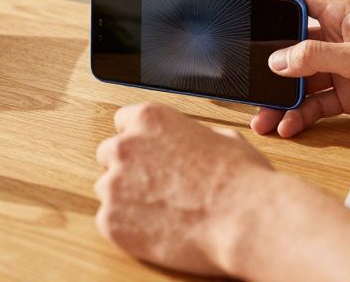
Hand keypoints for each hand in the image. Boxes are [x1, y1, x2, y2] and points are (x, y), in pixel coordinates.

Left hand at [94, 103, 274, 275]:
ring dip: (127, 198)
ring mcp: (114, 185)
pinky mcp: (111, 221)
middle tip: (156, 185)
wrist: (242, 220)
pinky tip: (158, 229)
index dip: (138, 139)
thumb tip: (196, 144)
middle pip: (109, 154)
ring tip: (162, 211)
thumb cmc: (240, 180)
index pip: (123, 121)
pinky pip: (110, 221)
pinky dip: (129, 227)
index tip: (147, 153)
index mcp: (151, 119)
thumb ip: (194, 137)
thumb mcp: (224, 139)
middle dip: (129, 168)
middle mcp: (125, 147)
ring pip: (108, 189)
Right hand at [243, 0, 349, 138]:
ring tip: (263, 120)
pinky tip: (290, 127)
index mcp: (343, 14)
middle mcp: (338, 38)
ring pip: (299, 79)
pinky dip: (300, 115)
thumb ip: (317, 57)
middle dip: (264, 60)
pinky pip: (314, 103)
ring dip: (280, 99)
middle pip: (289, 42)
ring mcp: (342, 67)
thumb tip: (276, 61)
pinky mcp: (349, 95)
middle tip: (241, 76)